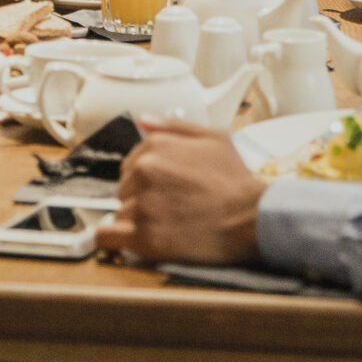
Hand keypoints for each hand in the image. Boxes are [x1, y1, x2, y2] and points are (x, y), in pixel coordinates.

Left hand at [93, 119, 266, 264]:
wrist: (252, 218)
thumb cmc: (237, 181)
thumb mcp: (214, 138)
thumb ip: (174, 127)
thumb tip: (141, 120)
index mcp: (156, 146)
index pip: (131, 164)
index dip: (147, 179)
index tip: (164, 189)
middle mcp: (144, 171)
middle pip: (124, 189)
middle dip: (141, 199)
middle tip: (170, 208)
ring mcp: (143, 205)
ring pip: (121, 213)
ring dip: (136, 221)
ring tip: (165, 226)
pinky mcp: (145, 237)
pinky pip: (108, 237)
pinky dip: (113, 240)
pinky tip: (125, 241)